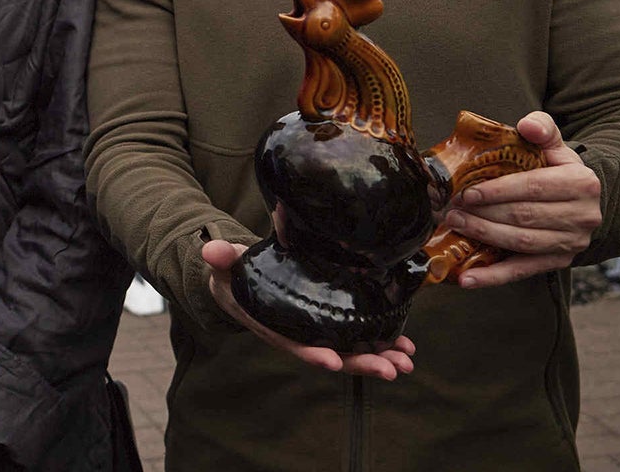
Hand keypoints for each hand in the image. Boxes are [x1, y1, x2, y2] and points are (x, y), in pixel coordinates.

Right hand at [202, 240, 415, 379]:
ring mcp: (317, 331)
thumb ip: (221, 258)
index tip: (334, 362)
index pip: (294, 344)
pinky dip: (383, 343)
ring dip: (381, 358)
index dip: (314, 354)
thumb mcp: (225, 264)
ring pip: (352, 350)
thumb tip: (212, 250)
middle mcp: (298, 334)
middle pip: (333, 355)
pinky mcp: (331, 322)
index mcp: (273, 324)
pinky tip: (406, 344)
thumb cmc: (233, 273)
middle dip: (363, 363)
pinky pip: (359, 337)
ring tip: (407, 361)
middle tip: (392, 368)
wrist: (242, 279)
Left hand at [441, 111, 601, 287]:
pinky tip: (466, 279)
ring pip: (521, 243)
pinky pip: (521, 272)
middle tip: (451, 209)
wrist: (586, 201)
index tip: (468, 192)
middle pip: (524, 217)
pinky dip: (492, 277)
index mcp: (581, 184)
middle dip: (484, 214)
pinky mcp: (557, 262)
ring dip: (484, 236)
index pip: (534, 188)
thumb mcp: (556, 146)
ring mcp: (570, 243)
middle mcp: (582, 217)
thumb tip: (527, 124)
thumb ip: (543, 129)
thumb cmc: (560, 170)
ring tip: (455, 225)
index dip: (499, 191)